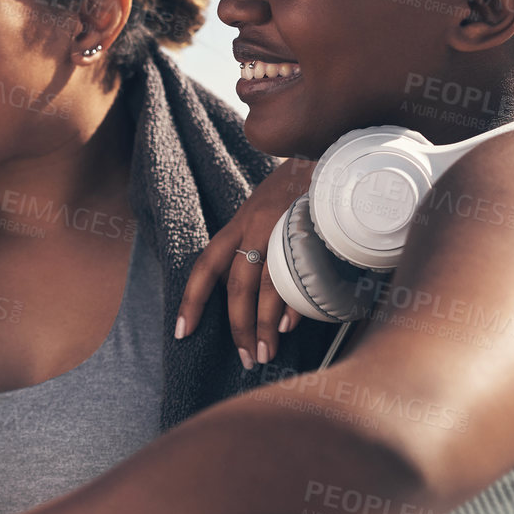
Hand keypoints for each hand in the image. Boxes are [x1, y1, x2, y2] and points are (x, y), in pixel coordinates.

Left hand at [176, 156, 313, 367]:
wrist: (332, 154)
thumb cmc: (298, 191)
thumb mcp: (267, 212)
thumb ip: (255, 247)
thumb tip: (258, 298)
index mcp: (239, 224)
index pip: (206, 266)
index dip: (191, 300)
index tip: (181, 333)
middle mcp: (255, 226)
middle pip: (238, 286)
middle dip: (239, 326)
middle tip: (246, 358)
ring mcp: (283, 227)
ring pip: (267, 286)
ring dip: (265, 325)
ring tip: (265, 353)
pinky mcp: (310, 230)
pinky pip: (298, 276)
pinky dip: (293, 304)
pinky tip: (289, 326)